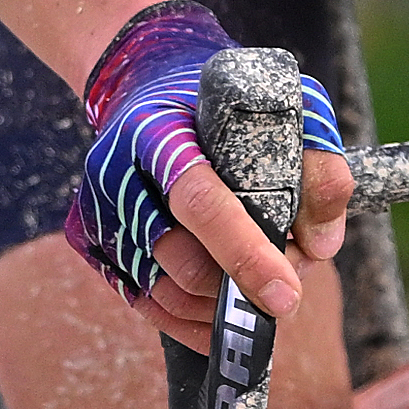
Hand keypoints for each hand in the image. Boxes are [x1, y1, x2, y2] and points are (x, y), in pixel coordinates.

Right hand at [76, 3, 354, 353]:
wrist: (144, 87)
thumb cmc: (222, 105)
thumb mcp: (281, 108)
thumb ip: (315, 165)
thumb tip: (320, 244)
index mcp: (160, 131)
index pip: (200, 200)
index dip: (244, 253)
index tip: (285, 294)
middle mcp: (115, 172)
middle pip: (180, 259)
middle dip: (241, 285)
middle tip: (287, 279)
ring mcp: (96, 210)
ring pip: (164, 291)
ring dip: (219, 307)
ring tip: (257, 288)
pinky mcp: (88, 240)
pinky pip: (143, 304)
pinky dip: (189, 322)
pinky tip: (221, 318)